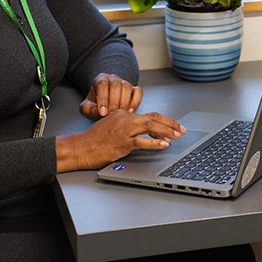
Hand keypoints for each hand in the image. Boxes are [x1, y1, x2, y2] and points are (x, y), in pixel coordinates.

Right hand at [56, 109, 186, 171]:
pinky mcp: (121, 142)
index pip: (150, 115)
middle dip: (171, 124)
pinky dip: (154, 143)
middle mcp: (125, 119)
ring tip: (176, 136)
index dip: (166, 121)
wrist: (79, 147)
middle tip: (181, 130)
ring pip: (150, 126)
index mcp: (125, 114)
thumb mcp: (113, 126)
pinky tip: (163, 144)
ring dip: (166, 131)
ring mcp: (123, 130)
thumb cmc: (94, 139)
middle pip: (154, 118)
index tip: (176, 126)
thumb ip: (128, 126)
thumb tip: (146, 132)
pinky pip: (141, 141)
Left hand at [79, 73, 141, 119]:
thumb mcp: (87, 109)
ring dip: (124, 102)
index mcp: (100, 80)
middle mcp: (113, 79)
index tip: (103, 113)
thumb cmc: (95, 106)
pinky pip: (138, 91)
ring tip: (119, 114)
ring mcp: (124, 83)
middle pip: (116, 85)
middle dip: (114, 102)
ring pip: (127, 87)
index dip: (103, 99)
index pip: (102, 84)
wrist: (104, 107)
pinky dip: (135, 101)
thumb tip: (101, 111)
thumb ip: (90, 110)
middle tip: (111, 115)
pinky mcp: (134, 89)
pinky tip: (130, 111)